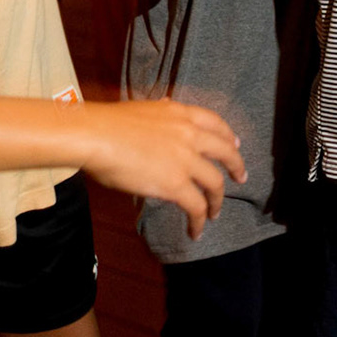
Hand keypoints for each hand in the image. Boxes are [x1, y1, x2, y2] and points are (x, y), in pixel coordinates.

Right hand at [79, 99, 246, 238]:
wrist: (97, 136)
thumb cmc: (109, 123)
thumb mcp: (145, 109)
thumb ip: (161, 111)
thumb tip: (164, 105)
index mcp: (181, 114)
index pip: (216, 123)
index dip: (229, 136)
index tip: (236, 144)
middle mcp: (190, 135)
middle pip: (226, 152)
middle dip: (236, 166)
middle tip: (240, 177)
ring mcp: (186, 160)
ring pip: (215, 183)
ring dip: (218, 200)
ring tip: (215, 212)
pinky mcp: (176, 184)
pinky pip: (197, 206)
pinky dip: (200, 220)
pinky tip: (196, 231)